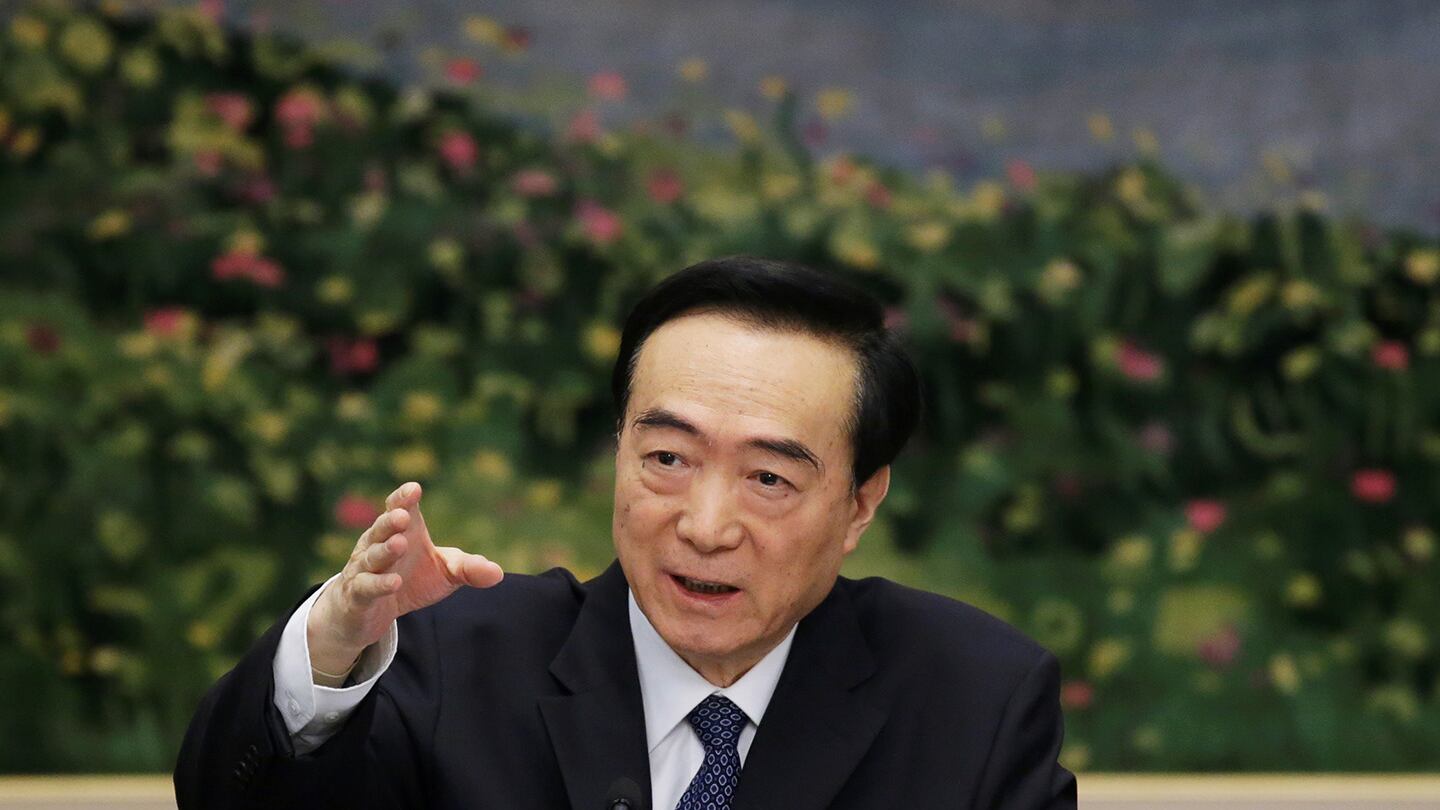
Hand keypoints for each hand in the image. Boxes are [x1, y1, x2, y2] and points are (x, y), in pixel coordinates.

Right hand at [306, 481, 503, 677]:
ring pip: (372, 556)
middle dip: (391, 521)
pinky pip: (366, 587)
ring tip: (400, 544)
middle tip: (403, 516)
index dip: (403, 498)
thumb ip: (468, 569)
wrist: (370, 614)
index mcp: (401, 532)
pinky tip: (394, 583)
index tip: (414, 489)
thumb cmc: (411, 581)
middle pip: (381, 528)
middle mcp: (377, 545)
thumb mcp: (444, 574)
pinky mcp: (357, 595)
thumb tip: (497, 573)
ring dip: (384, 550)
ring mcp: (364, 569)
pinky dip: (379, 585)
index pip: (397, 508)